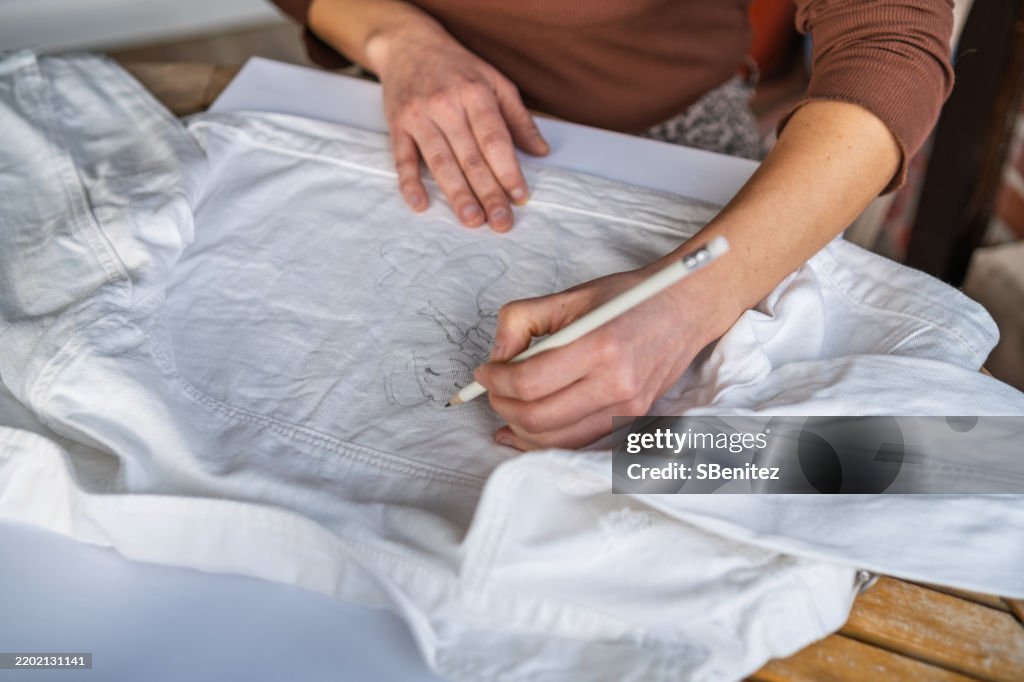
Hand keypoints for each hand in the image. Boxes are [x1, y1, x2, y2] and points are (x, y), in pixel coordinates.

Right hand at [371, 18, 549, 230]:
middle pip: (470, 156)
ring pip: (440, 161)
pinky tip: (420, 204)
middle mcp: (446, 105)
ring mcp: (419, 115)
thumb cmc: (457, 67)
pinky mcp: (397, 124)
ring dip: (457, 194)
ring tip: (472, 220)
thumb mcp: (495, 81)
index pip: (495, 139)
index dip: (508, 170)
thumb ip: (518, 118)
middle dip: (488, 192)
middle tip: (500, 222)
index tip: (520, 197)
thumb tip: (541, 151)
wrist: (407, 44)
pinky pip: (403, 157)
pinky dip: (410, 182)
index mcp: (475, 93)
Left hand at [473, 266, 731, 449]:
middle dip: (501, 406)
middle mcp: (616, 383)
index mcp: (600, 345)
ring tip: (505, 405)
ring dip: (518, 427)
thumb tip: (496, 359)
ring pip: (554, 439)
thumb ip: (521, 321)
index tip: (484, 371)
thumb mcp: (569, 296)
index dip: (494, 380)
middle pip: (537, 416)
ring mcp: (627, 407)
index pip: (528, 381)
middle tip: (490, 389)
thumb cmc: (629, 297)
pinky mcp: (631, 418)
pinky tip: (522, 430)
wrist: (687, 307)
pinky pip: (577, 442)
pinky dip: (544, 440)